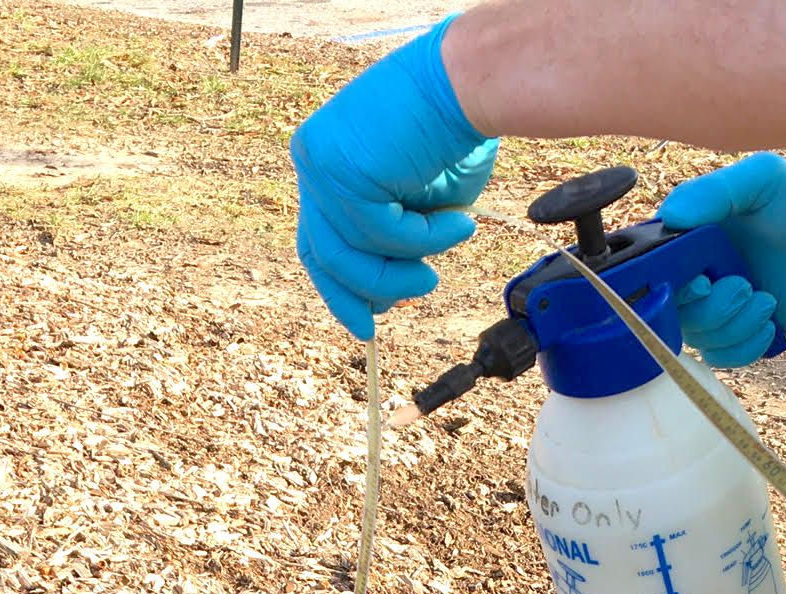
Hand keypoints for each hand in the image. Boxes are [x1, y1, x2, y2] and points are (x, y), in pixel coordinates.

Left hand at [291, 19, 499, 338]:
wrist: (473, 81)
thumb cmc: (454, 132)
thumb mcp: (415, 204)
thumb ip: (393, 241)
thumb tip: (385, 294)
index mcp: (324, 164)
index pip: (317, 239)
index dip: (341, 287)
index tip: (367, 319)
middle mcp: (312, 160)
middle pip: (323, 254)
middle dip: (368, 289)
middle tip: (411, 298)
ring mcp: (321, 163)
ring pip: (351, 253)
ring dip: (402, 272)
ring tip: (438, 269)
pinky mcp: (343, 169)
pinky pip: (382, 234)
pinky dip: (426, 241)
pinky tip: (459, 224)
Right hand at [659, 153, 785, 366]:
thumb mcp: (762, 178)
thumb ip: (715, 189)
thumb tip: (671, 215)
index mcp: (682, 239)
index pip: (648, 271)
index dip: (670, 284)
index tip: (703, 279)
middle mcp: (686, 276)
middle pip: (669, 312)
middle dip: (713, 307)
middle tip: (745, 286)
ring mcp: (707, 309)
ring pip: (698, 338)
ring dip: (737, 324)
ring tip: (766, 300)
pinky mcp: (729, 335)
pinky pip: (720, 357)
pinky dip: (746, 344)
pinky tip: (768, 320)